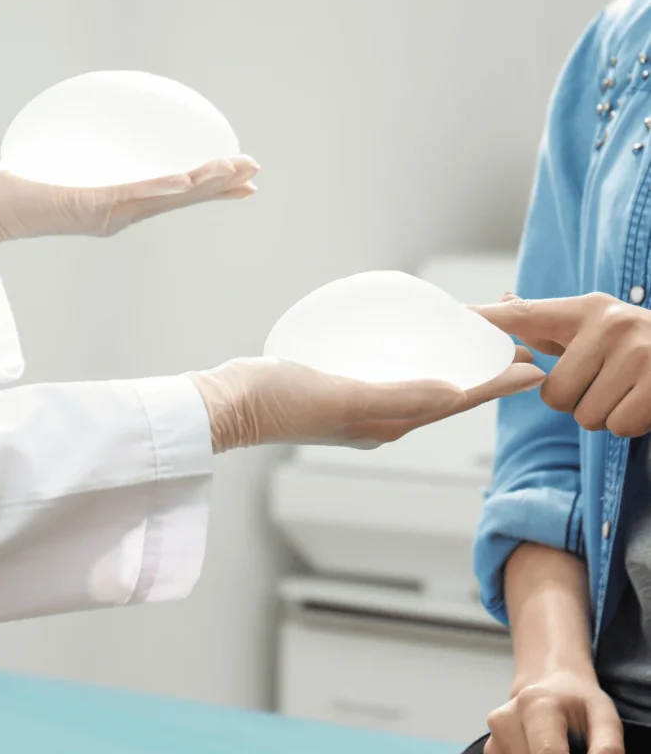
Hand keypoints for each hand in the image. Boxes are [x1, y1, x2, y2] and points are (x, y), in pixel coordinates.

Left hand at [0, 157, 258, 254]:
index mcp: (122, 204)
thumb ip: (96, 153)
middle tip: (254, 174)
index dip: (214, 188)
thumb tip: (112, 127)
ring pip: (171, 197)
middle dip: (221, 185)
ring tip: (236, 172)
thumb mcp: (69, 164)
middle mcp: (123, 213)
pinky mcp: (94, 208)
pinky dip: (168, 188)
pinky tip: (189, 181)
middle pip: (183, 197)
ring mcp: (111, 213)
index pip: (177, 194)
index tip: (244, 182)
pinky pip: (139, 195)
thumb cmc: (22, 184)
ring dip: (207, 185)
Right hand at [188, 348, 544, 452]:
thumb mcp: (343, 396)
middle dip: (485, 373)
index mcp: (391, 421)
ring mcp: (364, 402)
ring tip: (480, 346)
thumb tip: (454, 393)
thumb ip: (398, 397)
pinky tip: (416, 344)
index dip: (497, 384)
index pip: (458, 400)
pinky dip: (422, 360)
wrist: (233, 404)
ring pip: (427, 383)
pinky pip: (399, 372)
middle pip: (449, 392)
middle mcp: (384, 416)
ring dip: (458, 367)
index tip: (532, 367)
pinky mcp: (345, 386)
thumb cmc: (281, 401)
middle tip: (515, 349)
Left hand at [474, 292, 650, 436]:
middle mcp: (609, 324)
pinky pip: (618, 426)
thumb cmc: (637, 344)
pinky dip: (630, 425)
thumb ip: (550, 322)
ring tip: (627, 389)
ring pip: (587, 416)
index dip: (488, 320)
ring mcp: (638, 352)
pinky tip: (643, 401)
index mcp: (586, 309)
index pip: (525, 316)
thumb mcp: (598, 324)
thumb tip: (503, 301)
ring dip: (606, 414)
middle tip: (604, 383)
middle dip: (576, 401)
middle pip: (555, 395)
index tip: (455, 316)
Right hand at [485, 669, 622, 753]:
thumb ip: (607, 748)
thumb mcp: (603, 715)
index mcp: (537, 706)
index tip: (575, 753)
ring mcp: (494, 736)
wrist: (548, 678)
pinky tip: (538, 748)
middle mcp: (507, 719)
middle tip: (570, 746)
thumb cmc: (577, 700)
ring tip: (555, 747)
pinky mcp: (490, 748)